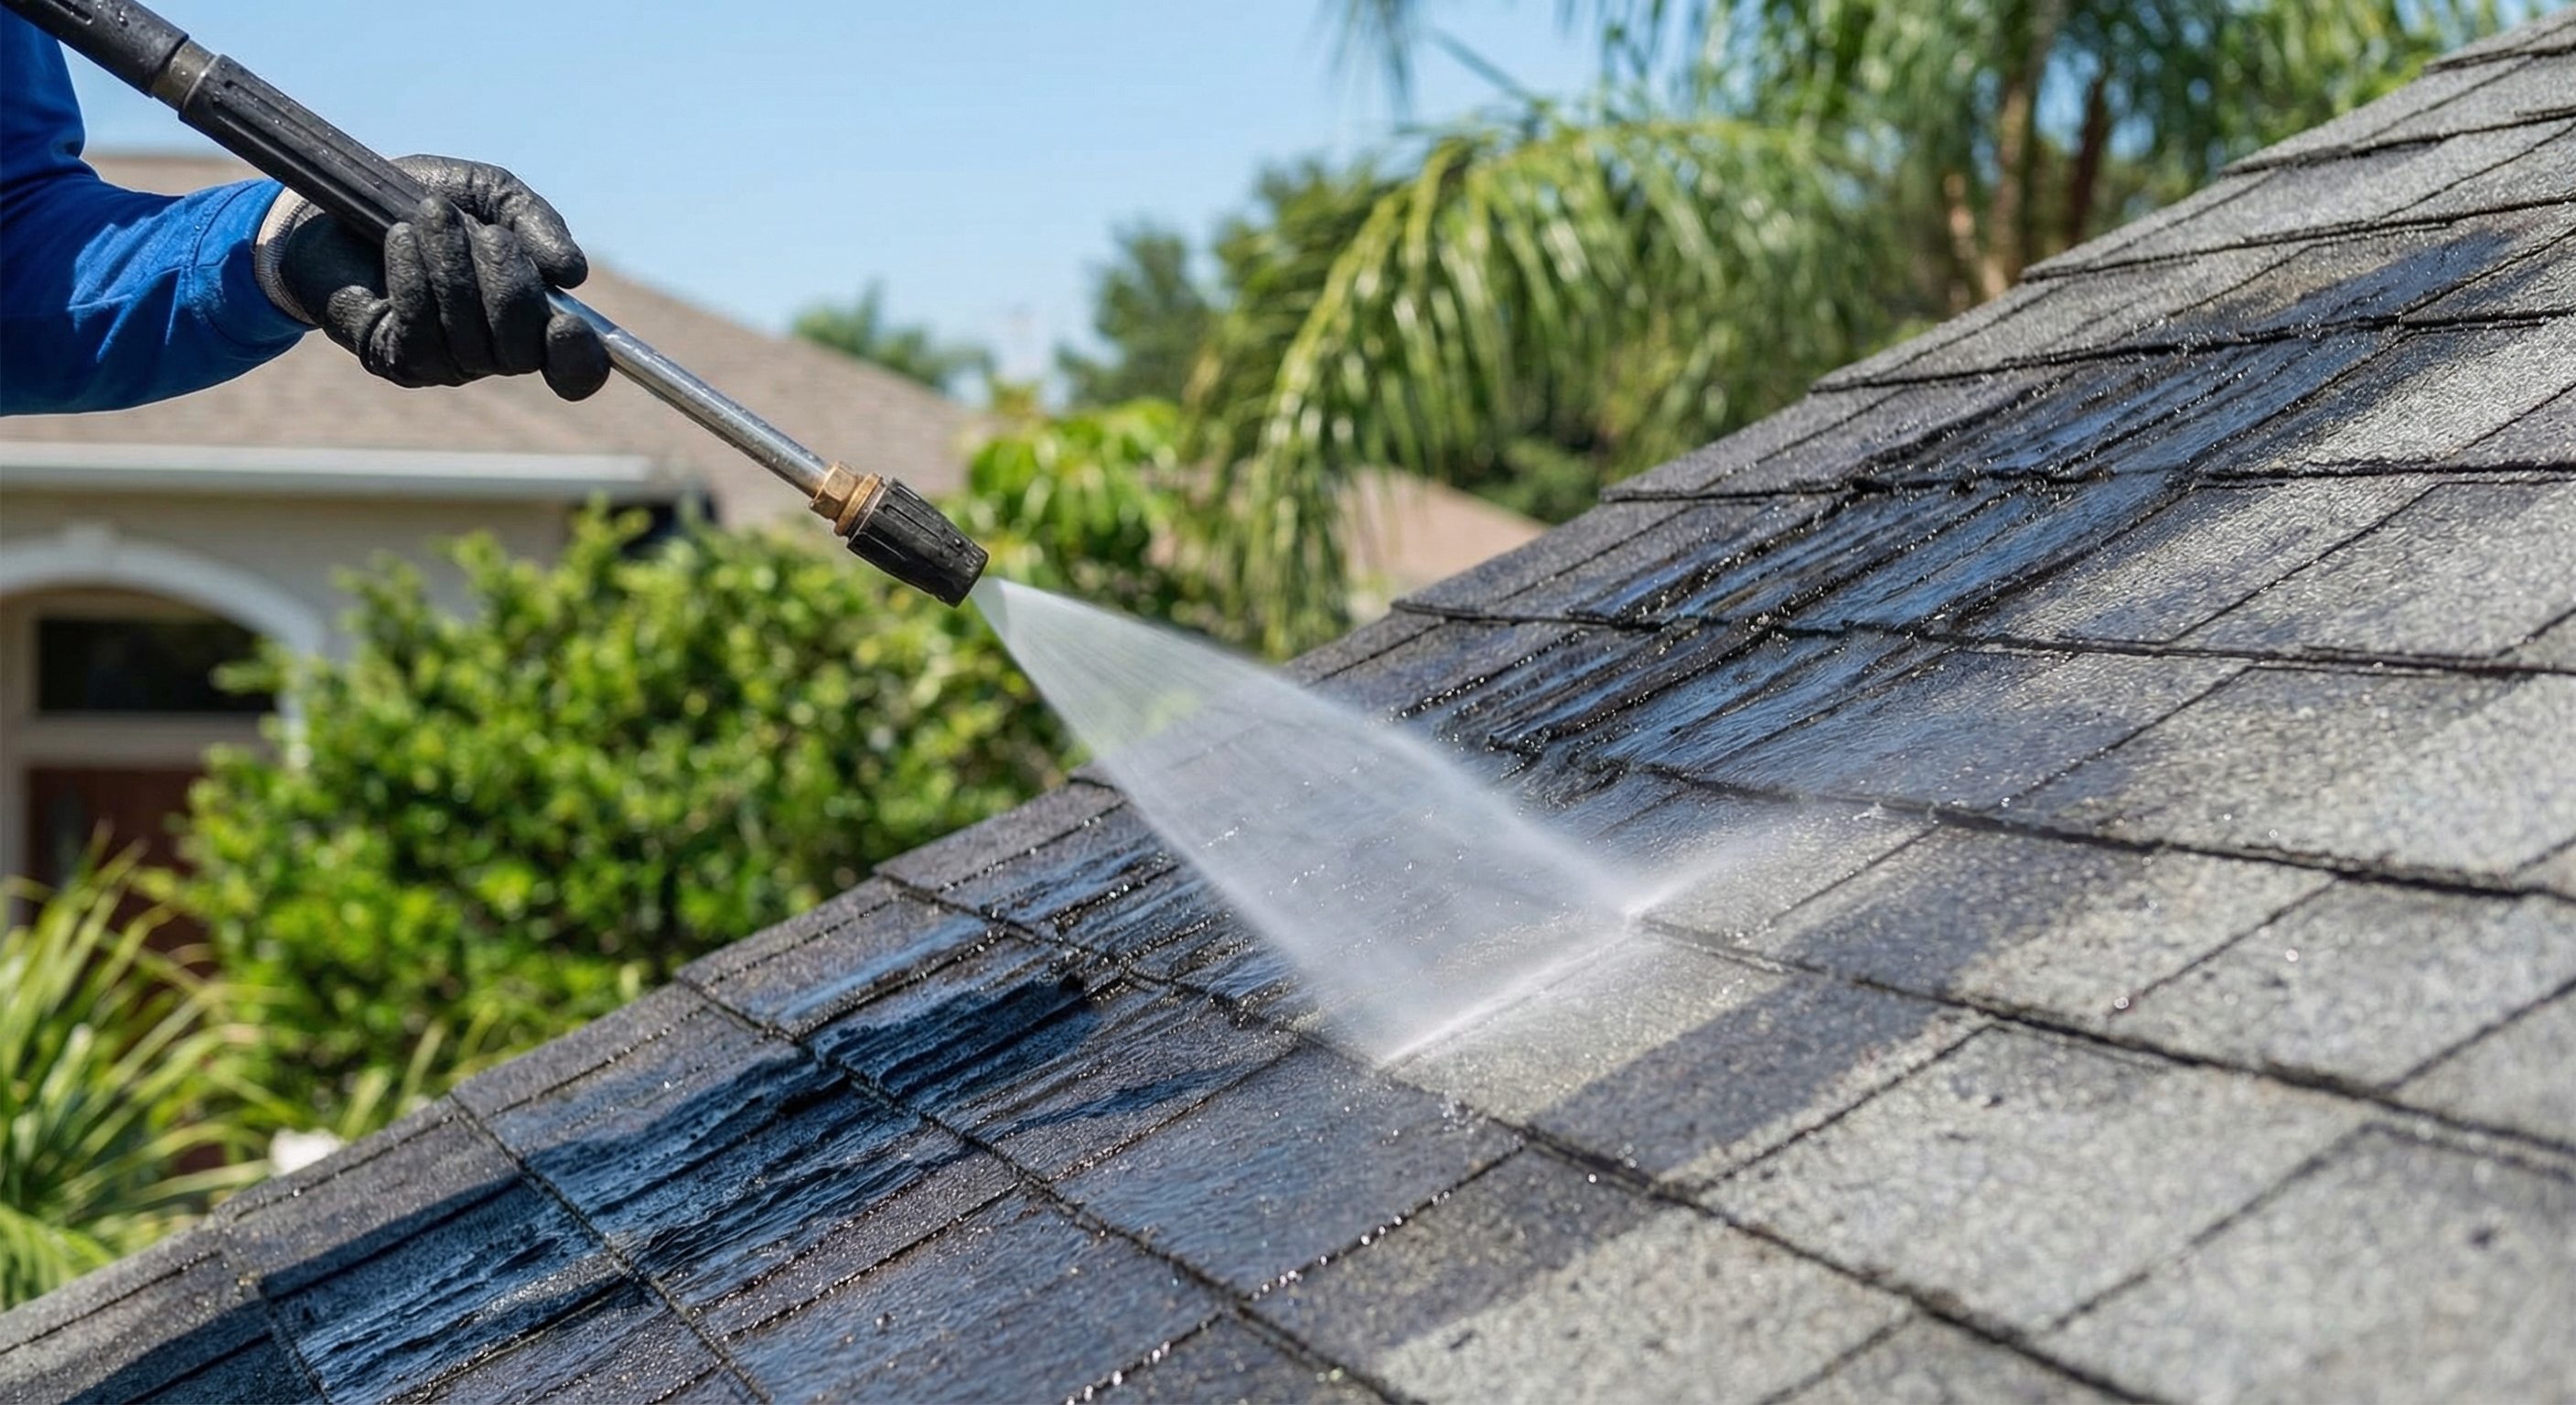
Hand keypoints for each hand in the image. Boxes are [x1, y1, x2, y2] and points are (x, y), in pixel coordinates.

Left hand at [260, 156, 610, 399]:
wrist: (331, 206)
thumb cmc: (418, 200)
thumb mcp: (487, 193)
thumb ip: (536, 224)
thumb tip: (573, 275)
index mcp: (530, 318)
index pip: (575, 370)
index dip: (580, 358)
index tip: (565, 323)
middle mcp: (494, 352)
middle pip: (524, 352)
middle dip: (509, 288)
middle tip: (485, 235)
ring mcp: (446, 365)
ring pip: (472, 341)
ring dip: (454, 268)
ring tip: (430, 215)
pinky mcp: (397, 360)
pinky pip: (421, 333)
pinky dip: (414, 280)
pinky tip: (399, 240)